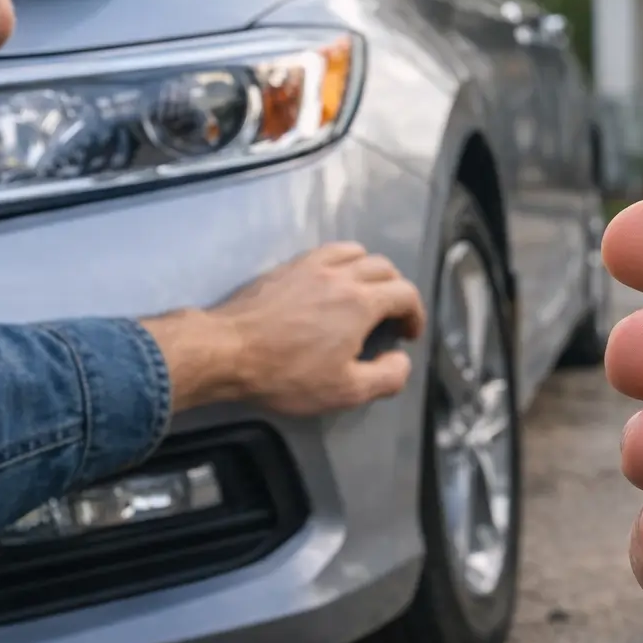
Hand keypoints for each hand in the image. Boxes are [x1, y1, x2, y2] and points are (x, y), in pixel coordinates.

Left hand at [145, 242, 425, 416]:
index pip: (405, 294)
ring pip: (354, 252)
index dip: (415, 314)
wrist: (227, 350)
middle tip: (390, 316)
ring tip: (363, 292)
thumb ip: (386, 377)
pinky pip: (324, 252)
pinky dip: (339, 262)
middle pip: (384, 268)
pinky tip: (328, 284)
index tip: (408, 335)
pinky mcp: (285, 267)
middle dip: (396, 290)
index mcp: (361, 302)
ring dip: (368, 270)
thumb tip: (401, 360)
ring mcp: (310, 266)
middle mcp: (341, 274)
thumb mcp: (345, 391)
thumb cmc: (287, 373)